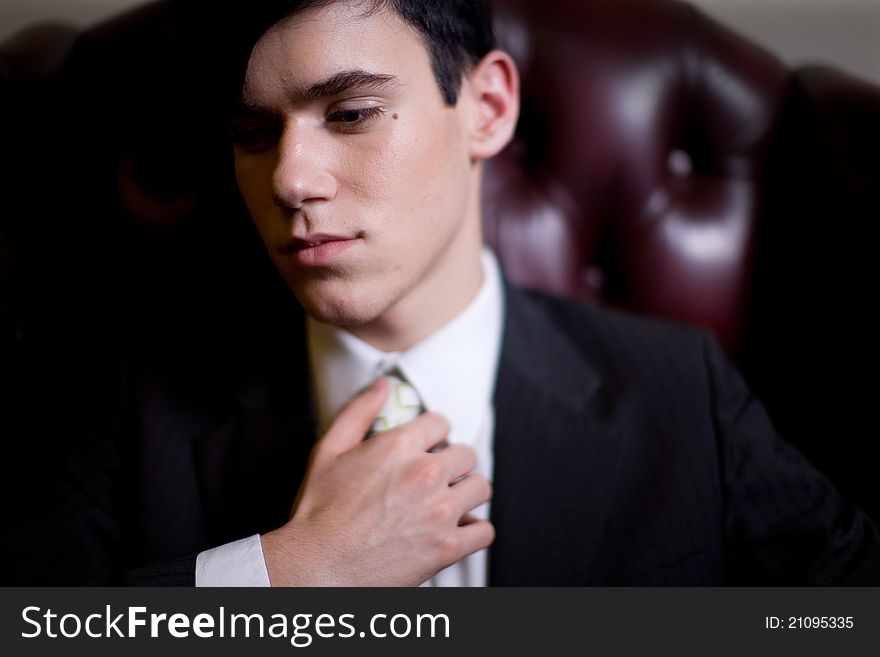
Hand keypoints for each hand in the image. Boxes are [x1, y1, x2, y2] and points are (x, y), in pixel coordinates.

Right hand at [261, 378, 493, 585]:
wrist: (317, 567)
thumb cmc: (319, 512)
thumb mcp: (328, 450)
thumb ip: (358, 412)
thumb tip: (383, 385)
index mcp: (398, 447)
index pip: (441, 423)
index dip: (433, 434)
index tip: (427, 447)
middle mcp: (425, 474)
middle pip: (466, 454)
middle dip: (452, 462)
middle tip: (434, 477)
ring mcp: (439, 511)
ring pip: (481, 487)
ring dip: (467, 492)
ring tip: (448, 500)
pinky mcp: (446, 547)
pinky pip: (484, 531)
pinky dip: (474, 530)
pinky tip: (456, 529)